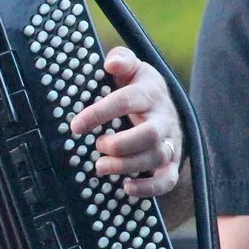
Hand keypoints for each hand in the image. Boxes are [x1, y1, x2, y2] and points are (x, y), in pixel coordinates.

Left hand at [68, 47, 180, 197]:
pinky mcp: (171, 162)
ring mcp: (169, 141)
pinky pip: (167, 179)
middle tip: (98, 145)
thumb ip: (121, 60)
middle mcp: (163, 119)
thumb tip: (111, 63)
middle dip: (120, 144)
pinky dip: (148, 188)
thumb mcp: (131, 68)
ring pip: (156, 158)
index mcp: (149, 93)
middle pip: (149, 135)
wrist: (166, 105)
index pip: (126, 101)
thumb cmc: (139, 87)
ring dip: (127, 165)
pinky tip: (126, 188)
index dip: (99, 113)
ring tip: (100, 166)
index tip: (76, 125)